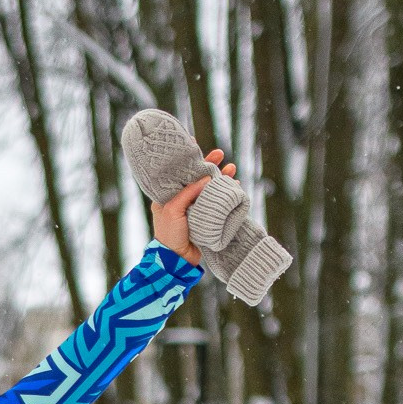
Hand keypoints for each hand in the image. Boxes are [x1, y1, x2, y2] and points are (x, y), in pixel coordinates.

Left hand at [151, 146, 234, 262]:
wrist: (176, 261)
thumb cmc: (169, 234)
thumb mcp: (174, 210)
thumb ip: (188, 193)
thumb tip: (207, 178)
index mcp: (168, 195)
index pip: (178, 171)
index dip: (186, 158)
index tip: (194, 142)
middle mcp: (181, 199)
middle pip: (197, 176)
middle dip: (209, 164)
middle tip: (220, 154)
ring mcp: (193, 208)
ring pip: (209, 187)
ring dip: (221, 177)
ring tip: (232, 168)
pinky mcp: (204, 218)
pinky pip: (216, 202)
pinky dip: (226, 193)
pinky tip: (235, 186)